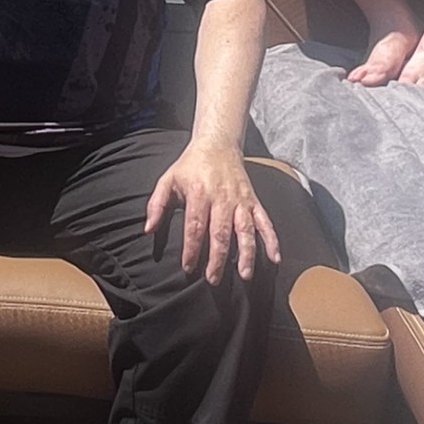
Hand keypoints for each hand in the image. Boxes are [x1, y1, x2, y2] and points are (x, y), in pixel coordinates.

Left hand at [144, 143, 280, 284]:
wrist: (217, 144)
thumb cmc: (190, 165)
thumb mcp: (168, 179)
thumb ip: (156, 204)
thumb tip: (148, 230)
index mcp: (199, 192)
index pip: (195, 225)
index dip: (192, 248)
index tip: (188, 267)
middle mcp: (222, 197)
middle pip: (221, 232)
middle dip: (217, 258)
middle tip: (212, 279)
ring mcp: (240, 200)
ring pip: (245, 230)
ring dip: (246, 253)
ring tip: (244, 275)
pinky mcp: (253, 201)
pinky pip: (265, 221)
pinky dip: (272, 240)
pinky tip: (275, 258)